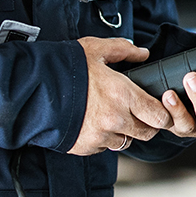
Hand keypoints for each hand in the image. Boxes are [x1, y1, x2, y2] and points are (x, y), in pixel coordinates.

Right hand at [69, 37, 173, 155]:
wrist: (33, 90)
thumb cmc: (65, 68)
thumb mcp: (95, 49)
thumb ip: (123, 50)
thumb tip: (143, 53)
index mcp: (123, 94)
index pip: (159, 115)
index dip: (162, 113)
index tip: (158, 108)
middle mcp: (115, 118)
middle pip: (147, 133)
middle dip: (147, 124)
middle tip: (139, 113)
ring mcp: (101, 135)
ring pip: (127, 142)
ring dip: (125, 132)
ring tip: (113, 116)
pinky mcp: (86, 147)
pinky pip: (105, 147)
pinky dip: (105, 138)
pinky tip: (94, 123)